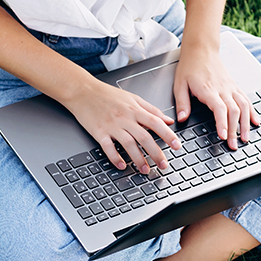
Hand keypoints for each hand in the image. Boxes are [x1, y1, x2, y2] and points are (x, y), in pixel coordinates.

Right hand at [64, 80, 181, 173]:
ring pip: (128, 144)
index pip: (156, 123)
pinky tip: (121, 165)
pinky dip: (115, 158)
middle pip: (144, 137)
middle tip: (163, 165)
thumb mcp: (133, 98)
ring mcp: (111, 125)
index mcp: (135, 109)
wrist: (83, 91)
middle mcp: (125, 118)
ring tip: (145, 170)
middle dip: (156, 152)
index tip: (177, 146)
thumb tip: (168, 120)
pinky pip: (108, 147)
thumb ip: (152, 110)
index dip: (168, 135)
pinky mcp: (98, 132)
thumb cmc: (107, 94)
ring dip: (138, 159)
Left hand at [173, 47, 259, 149]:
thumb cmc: (190, 66)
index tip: (223, 136)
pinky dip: (252, 112)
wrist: (201, 49)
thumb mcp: (179, 84)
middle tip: (233, 145)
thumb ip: (182, 103)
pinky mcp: (235, 86)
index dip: (223, 123)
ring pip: (244, 106)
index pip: (220, 109)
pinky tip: (255, 122)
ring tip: (245, 138)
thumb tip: (182, 118)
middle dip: (235, 130)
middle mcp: (223, 89)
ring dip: (246, 124)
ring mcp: (231, 87)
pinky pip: (247, 100)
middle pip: (234, 111)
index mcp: (208, 90)